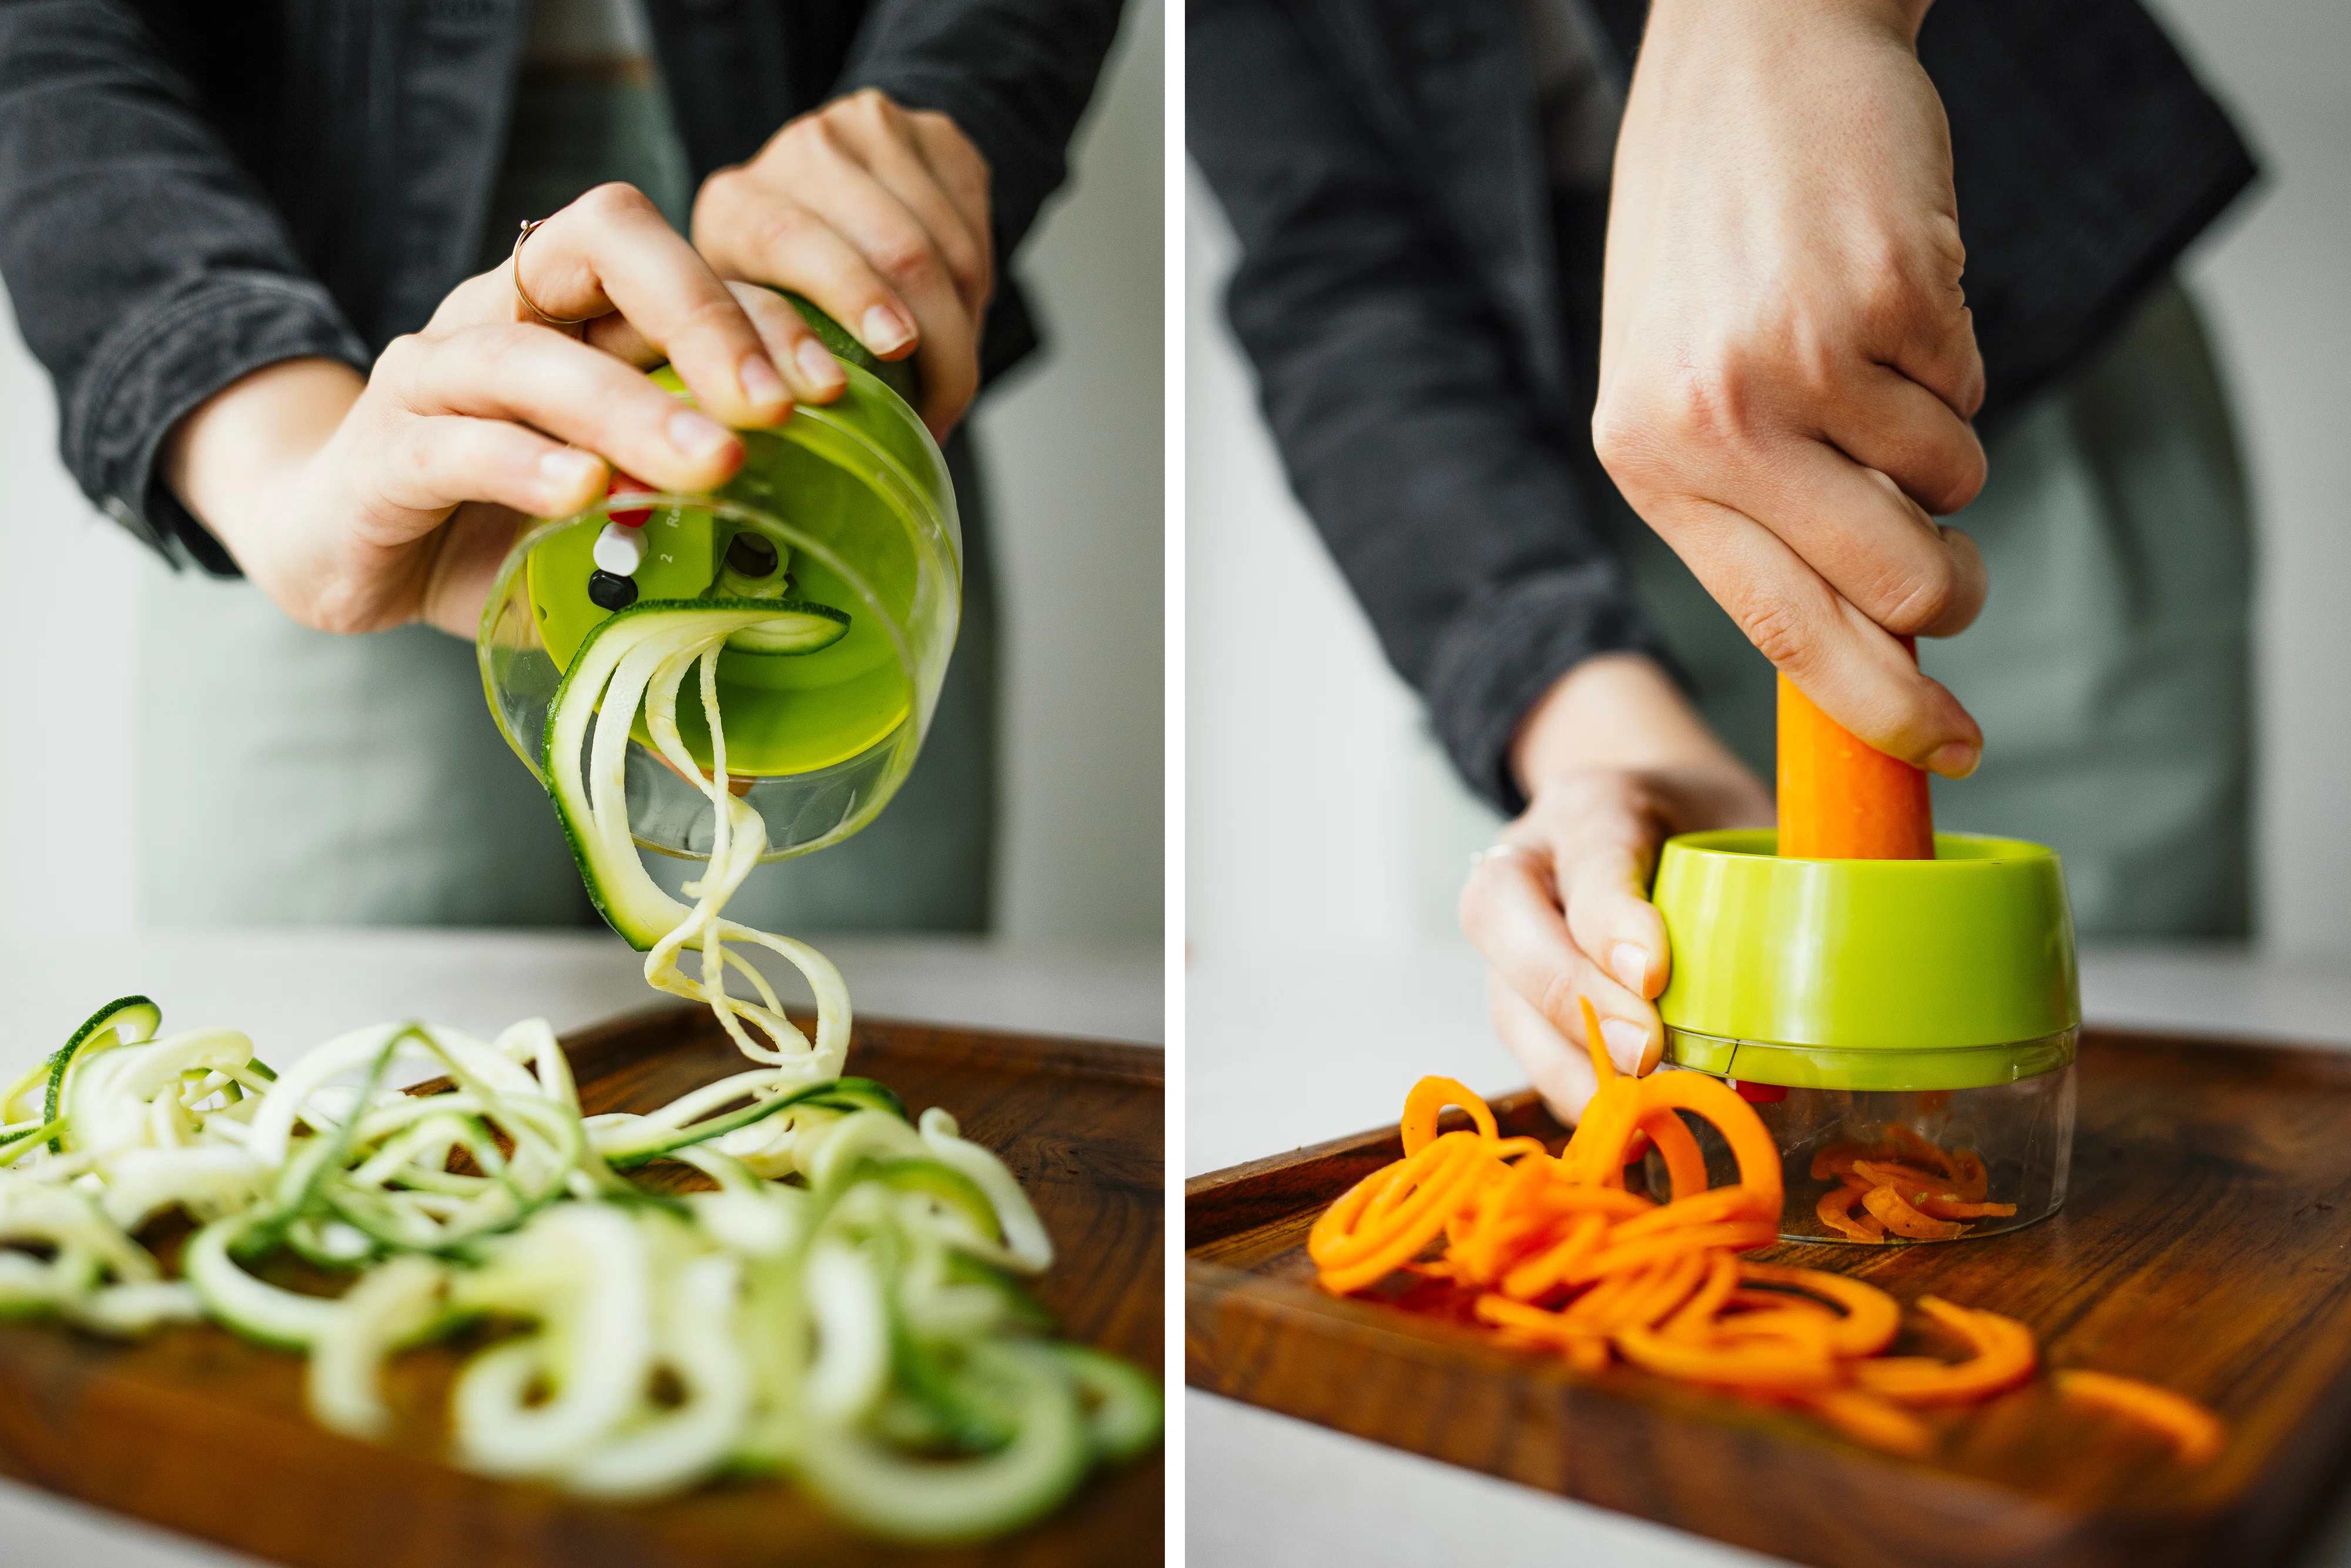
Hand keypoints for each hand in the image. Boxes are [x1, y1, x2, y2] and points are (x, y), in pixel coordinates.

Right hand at [165, 183, 817, 637]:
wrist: (340, 548)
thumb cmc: (499, 520)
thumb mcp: (615, 507)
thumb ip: (696, 509)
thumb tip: (818, 572)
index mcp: (577, 308)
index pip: (681, 262)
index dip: (764, 308)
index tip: (838, 385)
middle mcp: (508, 314)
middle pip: (609, 244)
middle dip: (707, 313)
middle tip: (777, 405)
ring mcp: (436, 376)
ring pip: (534, 353)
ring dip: (632, 407)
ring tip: (712, 466)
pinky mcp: (383, 451)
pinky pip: (455, 442)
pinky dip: (526, 465)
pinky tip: (586, 496)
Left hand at [694, 88, 992, 439]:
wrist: (846, 179)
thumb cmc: (789, 278)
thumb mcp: (760, 317)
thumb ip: (776, 361)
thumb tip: (816, 454)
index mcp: (734, 205)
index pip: (791, 238)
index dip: (853, 295)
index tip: (896, 350)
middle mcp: (796, 153)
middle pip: (893, 246)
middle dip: (937, 340)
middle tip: (943, 405)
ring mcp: (868, 131)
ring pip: (947, 244)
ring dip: (964, 323)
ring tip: (954, 373)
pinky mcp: (930, 132)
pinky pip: (975, 225)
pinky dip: (979, 285)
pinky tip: (965, 314)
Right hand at [1460, 655, 1773, 1123]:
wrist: (1646, 809)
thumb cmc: (1708, 823)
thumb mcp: (1749, 824)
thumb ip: (1780, 888)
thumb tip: (1824, 1013)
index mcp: (1595, 801)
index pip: (1590, 851)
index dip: (1612, 916)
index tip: (1654, 976)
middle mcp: (1531, 854)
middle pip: (1500, 913)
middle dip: (1569, 992)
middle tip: (1646, 1053)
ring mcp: (1507, 923)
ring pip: (1500, 989)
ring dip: (1564, 1060)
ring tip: (1635, 1113)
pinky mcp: (1509, 983)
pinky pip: (1520, 1038)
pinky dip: (1568, 1087)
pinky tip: (1622, 1123)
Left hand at [1594, 0, 1986, 776]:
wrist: (1751, 62)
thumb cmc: (1712, 236)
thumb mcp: (1674, 383)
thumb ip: (1743, 504)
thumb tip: (1856, 635)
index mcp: (1647, 458)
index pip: (1778, 628)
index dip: (1877, 707)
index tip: (1945, 749)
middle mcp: (1714, 420)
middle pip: (1896, 586)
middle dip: (1950, 596)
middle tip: (1952, 571)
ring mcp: (1803, 356)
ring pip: (1954, 486)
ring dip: (1941, 442)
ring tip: (1873, 360)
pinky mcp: (1892, 295)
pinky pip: (1973, 388)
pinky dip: (1953, 357)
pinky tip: (1887, 293)